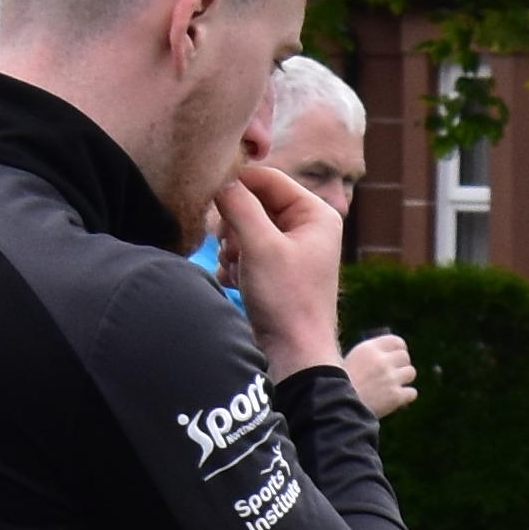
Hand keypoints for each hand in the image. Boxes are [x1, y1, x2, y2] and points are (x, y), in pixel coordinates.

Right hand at [217, 149, 345, 378]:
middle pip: (251, 201)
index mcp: (316, 213)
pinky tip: (237, 281)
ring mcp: (290, 248)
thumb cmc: (287, 300)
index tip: (212, 202)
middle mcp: (306, 227)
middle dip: (233, 224)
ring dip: (231, 246)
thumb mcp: (259, 244)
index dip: (236, 186)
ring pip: (242, 226)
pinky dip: (234, 264)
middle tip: (234, 247)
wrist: (293, 353)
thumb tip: (218, 177)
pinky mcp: (275, 268)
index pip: (265, 177)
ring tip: (240, 268)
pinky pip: (242, 250)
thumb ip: (238, 204)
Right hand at [342, 331, 420, 419]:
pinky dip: (405, 396)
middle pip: (405, 357)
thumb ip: (369, 357)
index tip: (396, 356)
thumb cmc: (340, 385)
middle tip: (392, 373)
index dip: (399, 349)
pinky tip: (395, 399)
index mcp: (368, 348)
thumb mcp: (348, 361)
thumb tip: (390, 356)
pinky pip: (412, 392)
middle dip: (400, 364)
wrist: (335, 406)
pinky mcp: (396, 396)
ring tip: (392, 385)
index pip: (397, 341)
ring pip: (411, 372)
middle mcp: (381, 361)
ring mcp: (390, 378)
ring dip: (404, 379)